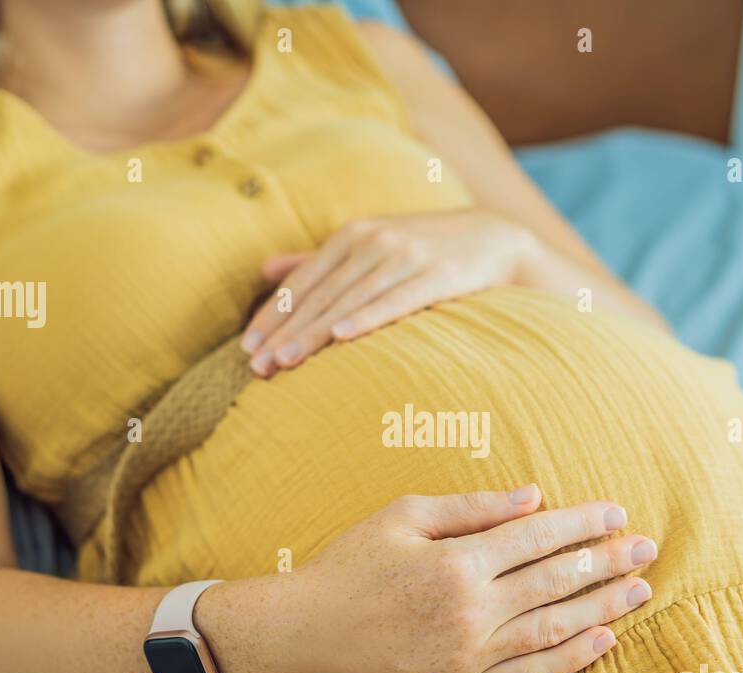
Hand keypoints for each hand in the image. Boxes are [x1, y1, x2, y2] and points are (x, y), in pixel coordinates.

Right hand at [199, 485, 656, 672]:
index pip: (537, 537)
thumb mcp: (404, 516)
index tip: (617, 511)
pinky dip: (571, 660)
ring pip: (553, 629)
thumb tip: (534, 498)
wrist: (310, 630)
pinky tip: (603, 642)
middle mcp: (471, 610)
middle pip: (556, 581)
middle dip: (607, 562)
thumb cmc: (353, 563)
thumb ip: (472, 508)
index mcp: (457, 562)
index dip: (582, 522)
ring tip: (640, 592)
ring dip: (602, 608)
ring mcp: (470, 654)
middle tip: (648, 548)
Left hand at [240, 210, 540, 376]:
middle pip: (321, 295)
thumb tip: (265, 270)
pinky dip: (368, 317)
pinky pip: (396, 300)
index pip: (302, 282)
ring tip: (285, 362)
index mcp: (351, 235)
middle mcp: (373, 241)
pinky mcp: (438, 274)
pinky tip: (343, 337)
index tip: (247, 349)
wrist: (495, 238)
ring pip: (350, 300)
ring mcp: (406, 256)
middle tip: (257, 368)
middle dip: (286, 333)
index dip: (273, 316)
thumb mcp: (370, 246)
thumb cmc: (424, 250)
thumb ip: (318, 260)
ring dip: (314, 333)